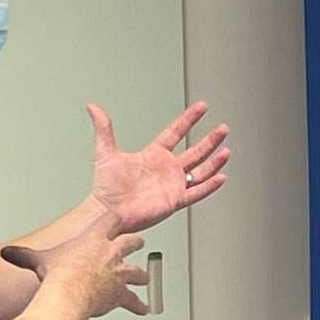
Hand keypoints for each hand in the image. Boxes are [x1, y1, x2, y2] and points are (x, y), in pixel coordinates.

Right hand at [0, 223, 149, 316]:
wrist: (70, 293)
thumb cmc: (58, 275)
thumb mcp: (39, 260)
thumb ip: (23, 255)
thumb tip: (6, 253)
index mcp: (94, 239)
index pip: (110, 221)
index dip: (113, 220)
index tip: (115, 219)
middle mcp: (111, 253)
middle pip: (131, 242)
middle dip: (135, 242)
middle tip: (138, 242)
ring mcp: (118, 273)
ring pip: (136, 271)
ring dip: (140, 275)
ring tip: (144, 277)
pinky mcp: (120, 293)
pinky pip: (133, 299)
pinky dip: (138, 305)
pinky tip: (143, 308)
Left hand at [88, 102, 229, 232]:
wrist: (108, 212)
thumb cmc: (105, 188)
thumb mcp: (105, 152)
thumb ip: (103, 128)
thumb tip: (93, 107)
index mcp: (153, 155)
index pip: (176, 132)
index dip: (189, 119)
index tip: (202, 107)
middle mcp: (166, 169)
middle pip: (195, 151)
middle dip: (210, 140)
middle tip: (223, 128)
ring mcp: (173, 185)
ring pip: (200, 171)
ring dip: (214, 161)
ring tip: (225, 151)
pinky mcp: (175, 201)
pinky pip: (197, 192)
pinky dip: (209, 186)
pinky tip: (221, 177)